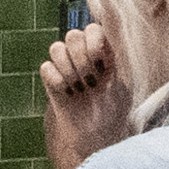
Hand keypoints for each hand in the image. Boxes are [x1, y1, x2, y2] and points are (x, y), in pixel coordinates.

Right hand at [38, 18, 129, 168]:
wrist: (96, 139)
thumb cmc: (114, 115)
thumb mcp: (122, 88)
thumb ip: (115, 63)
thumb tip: (104, 41)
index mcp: (103, 55)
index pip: (93, 29)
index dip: (93, 40)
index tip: (99, 62)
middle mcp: (83, 58)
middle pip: (72, 35)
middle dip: (81, 57)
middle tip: (90, 80)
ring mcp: (65, 69)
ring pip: (56, 48)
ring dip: (69, 68)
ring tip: (79, 88)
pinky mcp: (51, 83)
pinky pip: (46, 67)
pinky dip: (56, 79)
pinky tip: (67, 93)